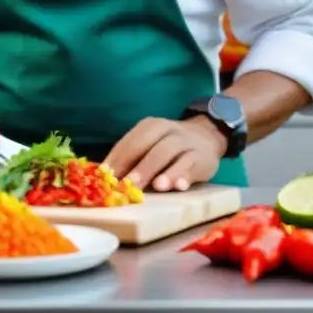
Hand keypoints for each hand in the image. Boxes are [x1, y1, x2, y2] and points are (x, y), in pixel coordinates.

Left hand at [104, 116, 227, 191]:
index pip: (132, 142)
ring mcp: (187, 144)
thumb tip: (106, 178)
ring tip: (156, 187)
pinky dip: (186, 176)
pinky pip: (193, 166)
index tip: (106, 178)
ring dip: (164, 171)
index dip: (118, 159)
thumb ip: (131, 158)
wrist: (206, 137)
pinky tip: (180, 186)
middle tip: (128, 185)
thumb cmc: (167, 146)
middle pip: (152, 147)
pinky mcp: (203, 158)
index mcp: (151, 126)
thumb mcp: (150, 144)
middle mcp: (169, 131)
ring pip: (174, 155)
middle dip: (140, 167)